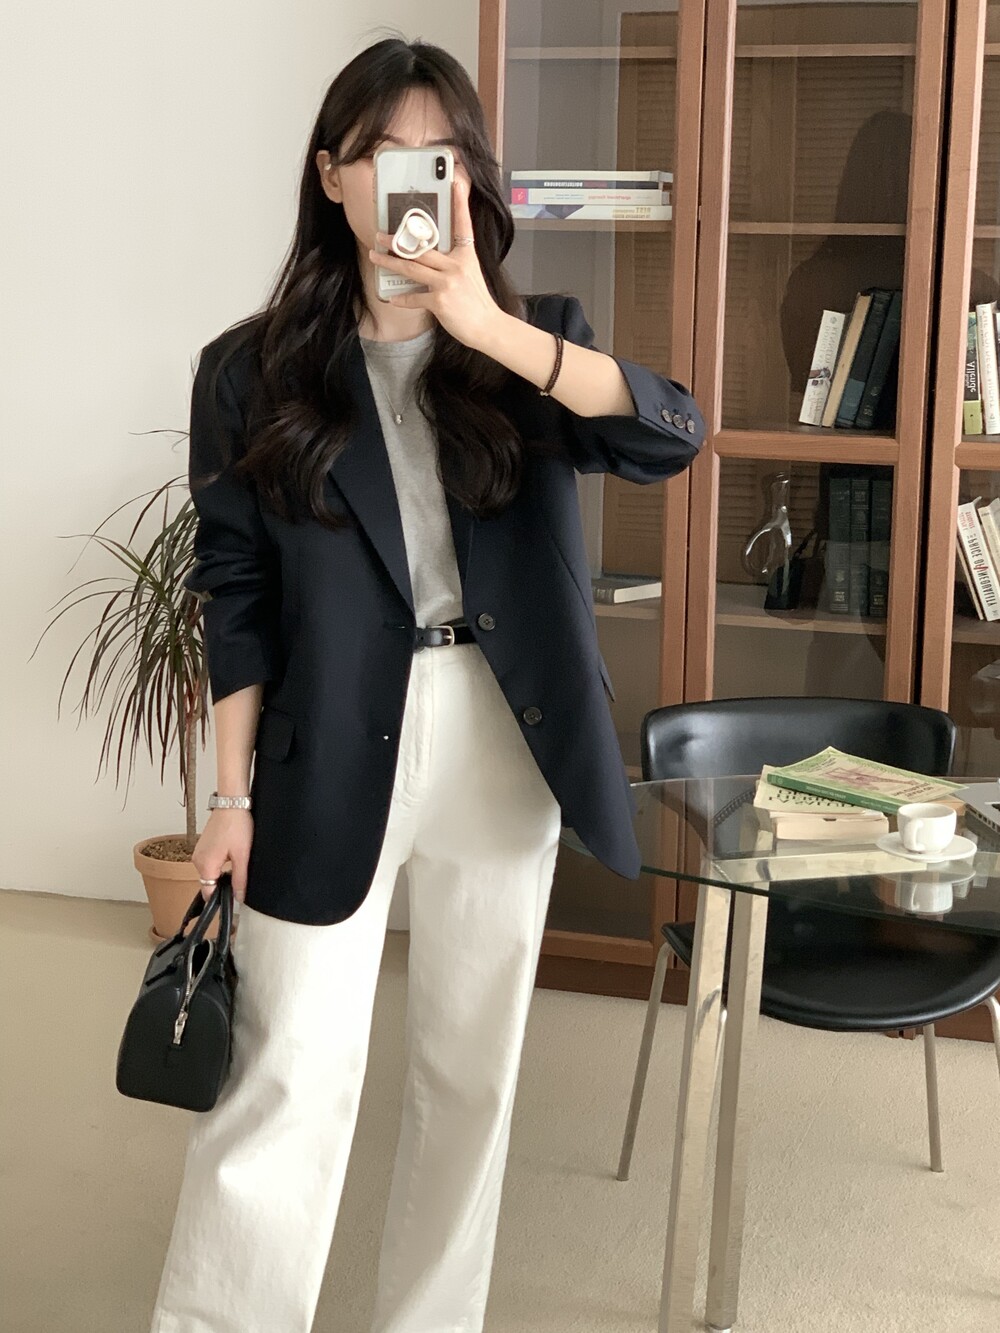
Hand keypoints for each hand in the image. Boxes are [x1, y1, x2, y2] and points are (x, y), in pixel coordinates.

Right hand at [192, 809, 252, 901]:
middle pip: (209, 883)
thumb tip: (239, 897)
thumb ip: (240, 879)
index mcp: (205, 865)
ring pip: (210, 872)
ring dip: (222, 872)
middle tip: (240, 875)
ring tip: (236, 860)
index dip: (221, 898)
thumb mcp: (242, 855)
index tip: (233, 897)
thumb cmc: (237, 825)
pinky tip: (231, 853)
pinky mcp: (203, 845)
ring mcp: (199, 852)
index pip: (208, 893)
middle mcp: (197, 860)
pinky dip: (219, 862)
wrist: (232, 803)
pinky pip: (210, 861)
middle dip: (223, 883)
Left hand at [368, 174, 502, 351]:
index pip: (463, 224)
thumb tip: (430, 262)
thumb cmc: (478, 303)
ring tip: (375, 257)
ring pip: (412, 269)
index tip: (455, 182)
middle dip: (398, 241)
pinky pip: (415, 297)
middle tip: (380, 235)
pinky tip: (393, 298)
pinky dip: (403, 299)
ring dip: (391, 262)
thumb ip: (452, 264)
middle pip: (422, 249)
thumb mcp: (470, 275)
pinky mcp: (440, 301)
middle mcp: (456, 265)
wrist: (488, 326)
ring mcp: (447, 283)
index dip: (459, 203)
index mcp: (466, 255)